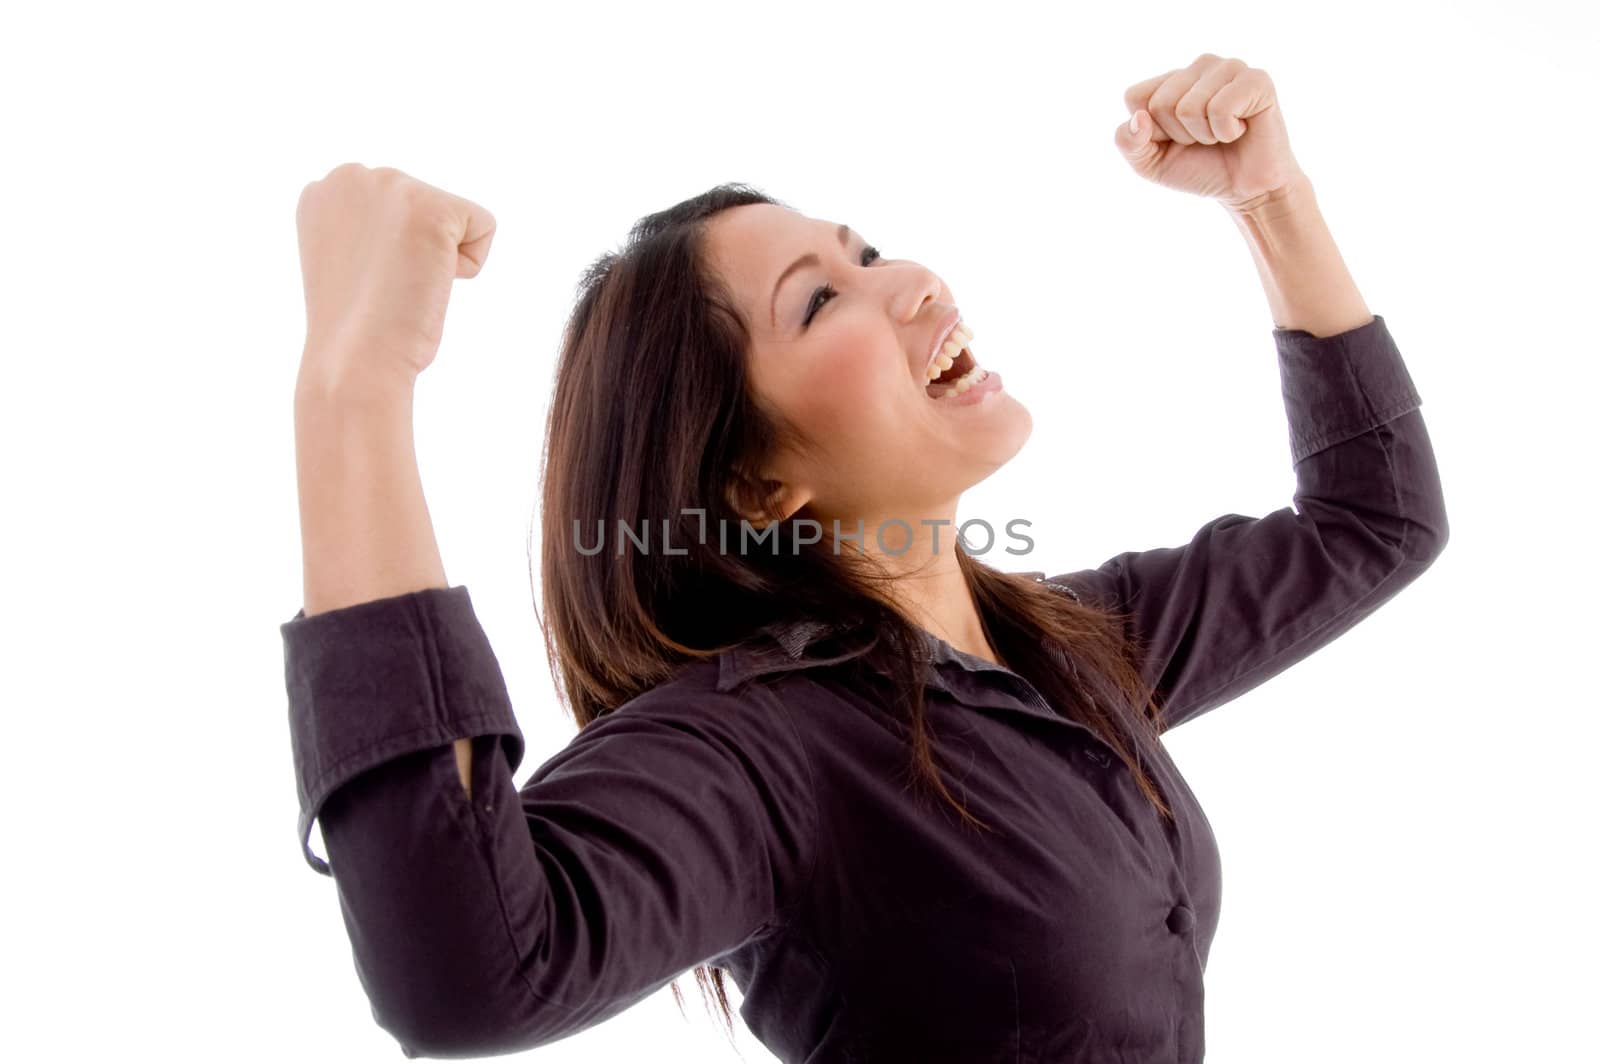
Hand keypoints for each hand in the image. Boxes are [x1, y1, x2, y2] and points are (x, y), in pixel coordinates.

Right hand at [295, 163, 495, 390]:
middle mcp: (350, 176)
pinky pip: (484, 227)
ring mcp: (390, 186)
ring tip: (404, 284)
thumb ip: (369, 231)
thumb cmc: (355, 331)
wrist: (354, 360)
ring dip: (442, 259)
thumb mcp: (350, 263)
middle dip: (419, 253)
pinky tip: (430, 282)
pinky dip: (470, 266)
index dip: (395, 256)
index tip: (368, 282)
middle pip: (427, 208)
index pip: (396, 210)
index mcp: (323, 192)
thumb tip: (407, 229)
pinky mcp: (432, 207)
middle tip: (388, 287)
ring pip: (455, 217)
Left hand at [1113, 55, 1307, 212]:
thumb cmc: (1199, 169)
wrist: (1245, 189)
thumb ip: (1128, 143)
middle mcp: (1199, 66)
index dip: (1151, 131)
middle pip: (1161, 103)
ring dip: (1204, 135)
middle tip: (1205, 139)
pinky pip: (1220, 109)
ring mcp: (1229, 68)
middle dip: (1179, 135)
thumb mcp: (1149, 164)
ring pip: (1189, 107)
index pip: (1135, 96)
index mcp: (1171, 79)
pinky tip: (1241, 129)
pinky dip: (1226, 132)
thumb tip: (1140, 118)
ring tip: (1223, 134)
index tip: (1176, 139)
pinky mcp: (1256, 80)